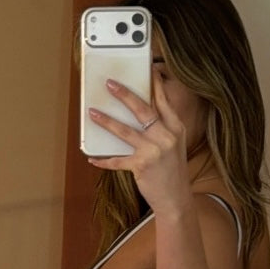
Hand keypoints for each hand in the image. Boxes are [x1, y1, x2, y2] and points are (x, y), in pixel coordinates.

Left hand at [87, 74, 193, 215]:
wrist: (176, 200)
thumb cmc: (172, 172)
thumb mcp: (173, 146)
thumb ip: (161, 129)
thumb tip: (137, 114)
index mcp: (176, 128)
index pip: (163, 100)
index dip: (154, 83)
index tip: (146, 69)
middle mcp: (167, 136)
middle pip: (143, 109)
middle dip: (125, 94)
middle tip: (110, 84)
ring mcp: (154, 151)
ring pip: (125, 131)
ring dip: (107, 121)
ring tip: (92, 113)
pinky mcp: (142, 166)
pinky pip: (118, 160)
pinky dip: (104, 160)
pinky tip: (93, 158)